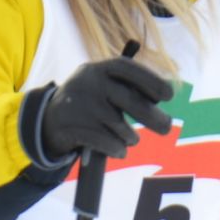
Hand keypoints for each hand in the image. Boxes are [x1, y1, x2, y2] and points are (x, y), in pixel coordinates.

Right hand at [19, 55, 173, 163]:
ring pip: (119, 125)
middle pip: (128, 100)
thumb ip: (129, 89)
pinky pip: (105, 141)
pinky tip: (120, 150)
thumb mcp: (104, 86)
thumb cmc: (91, 101)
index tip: (169, 95)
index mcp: (99, 68)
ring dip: (130, 137)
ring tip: (131, 138)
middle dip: (152, 116)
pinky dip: (117, 149)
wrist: (50, 118)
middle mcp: (88, 82)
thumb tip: (161, 99)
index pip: (128, 69)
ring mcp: (78, 104)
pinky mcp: (71, 126)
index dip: (151, 80)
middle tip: (166, 127)